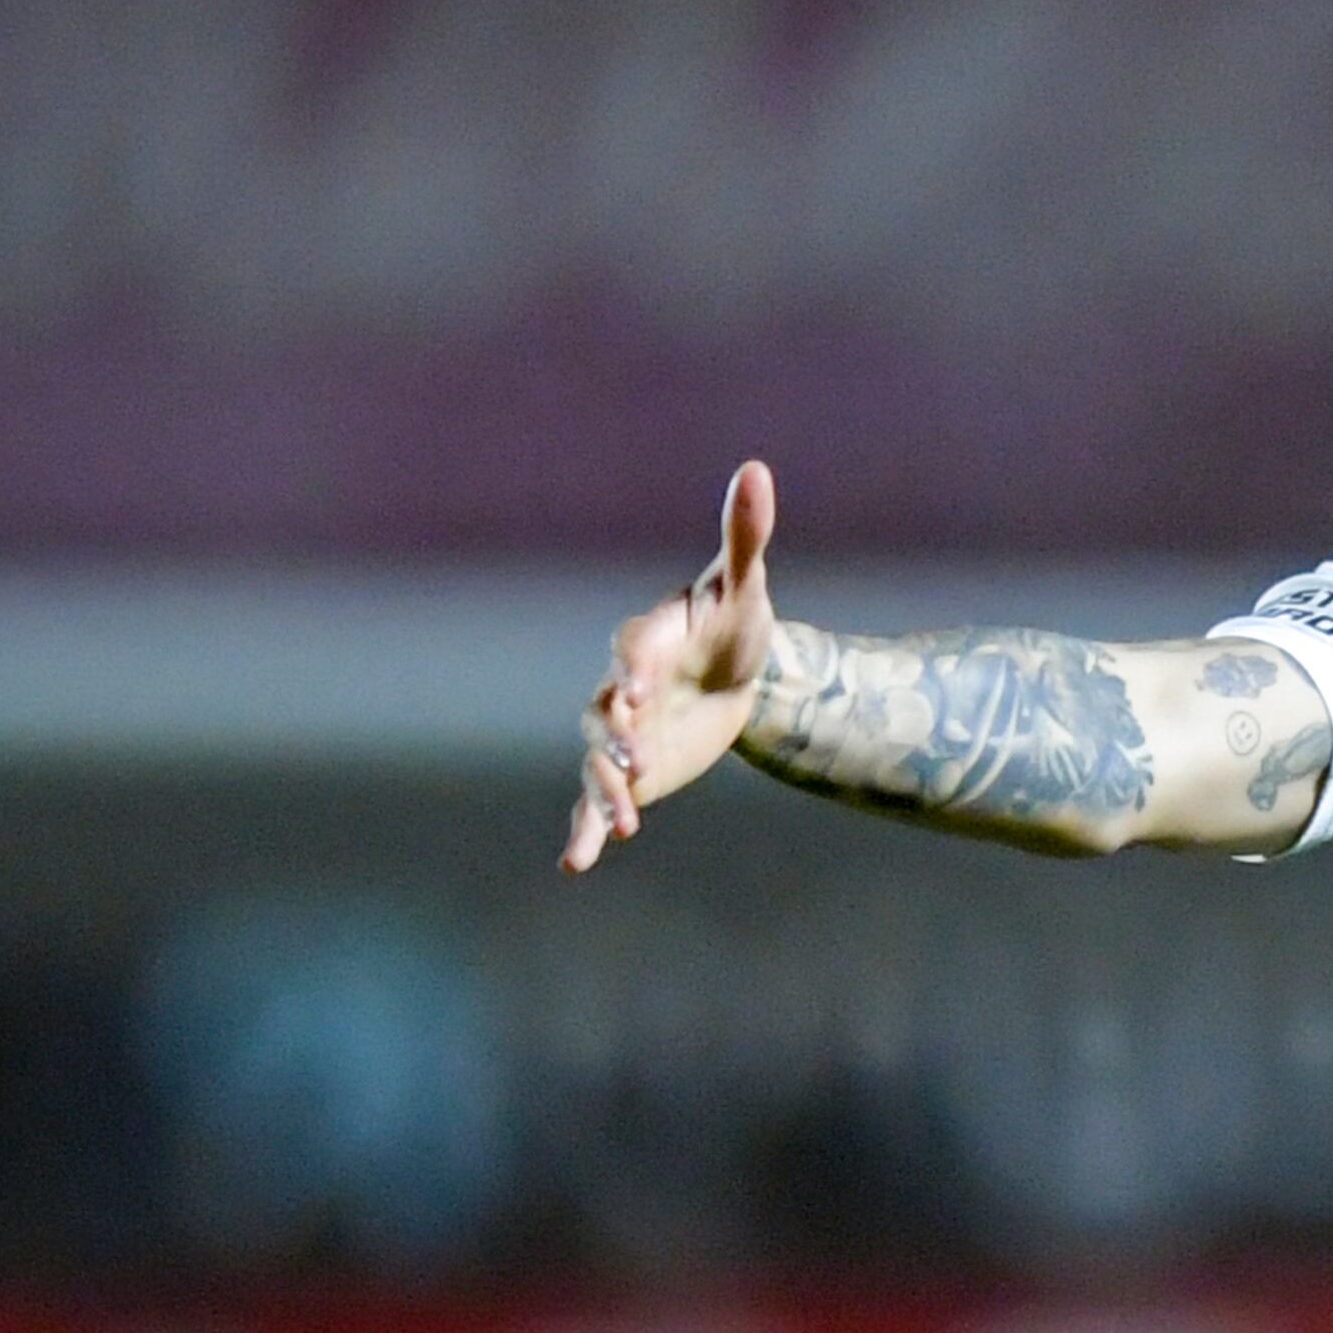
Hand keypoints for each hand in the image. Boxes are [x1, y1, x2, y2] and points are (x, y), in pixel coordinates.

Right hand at [562, 460, 780, 873]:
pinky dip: (586, 828)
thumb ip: (744, 535)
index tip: (639, 689)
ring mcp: (620, 729)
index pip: (636, 647)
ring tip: (624, 821)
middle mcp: (623, 684)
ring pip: (596, 759)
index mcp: (652, 637)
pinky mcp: (628, 768)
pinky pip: (596, 798)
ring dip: (605, 787)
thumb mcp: (746, 585)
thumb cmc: (738, 620)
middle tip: (633, 758)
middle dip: (613, 733)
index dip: (634, 665)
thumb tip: (755, 468)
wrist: (740, 672)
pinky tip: (577, 863)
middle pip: (604, 709)